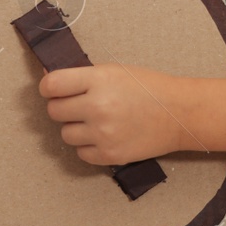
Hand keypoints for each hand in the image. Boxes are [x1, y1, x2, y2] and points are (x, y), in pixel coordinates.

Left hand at [38, 63, 182, 164]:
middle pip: (54, 111)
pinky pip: (80, 153)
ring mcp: (103, 133)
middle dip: (63, 107)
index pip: (52, 85)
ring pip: (65, 134)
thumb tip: (48, 81)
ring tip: (96, 120)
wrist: (178, 113)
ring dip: (76, 127)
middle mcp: (98, 107)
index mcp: (99, 80)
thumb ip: (82, 76)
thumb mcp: (114, 71)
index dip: (48, 87)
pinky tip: (103, 135)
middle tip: (79, 105)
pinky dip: (88, 145)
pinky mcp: (109, 155)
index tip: (53, 89)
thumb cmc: (147, 88)